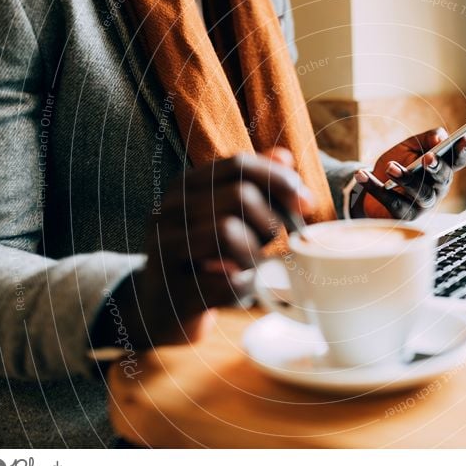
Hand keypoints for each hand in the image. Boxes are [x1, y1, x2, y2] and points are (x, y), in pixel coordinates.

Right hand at [96, 149, 311, 349]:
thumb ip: (255, 186)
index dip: (280, 180)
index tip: (305, 203)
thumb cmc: (204, 258)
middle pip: (239, 196)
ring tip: (248, 267)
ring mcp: (165, 250)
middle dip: (268, 222)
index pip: (239, 164)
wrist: (160, 309)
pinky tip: (239, 289)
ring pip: (227, 233)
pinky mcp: (173, 290)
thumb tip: (284, 156)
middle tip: (267, 246)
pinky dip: (245, 287)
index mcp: (187, 186)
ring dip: (254, 255)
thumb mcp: (227, 216)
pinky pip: (226, 282)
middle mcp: (169, 211)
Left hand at [354, 128, 465, 219]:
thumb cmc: (395, 164)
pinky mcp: (403, 216)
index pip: (457, 162)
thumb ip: (426, 138)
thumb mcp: (409, 147)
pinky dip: (374, 187)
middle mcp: (437, 189)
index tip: (463, 140)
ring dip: (405, 178)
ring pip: (420, 193)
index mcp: (441, 170)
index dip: (462, 153)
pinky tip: (362, 174)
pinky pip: (391, 202)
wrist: (371, 188)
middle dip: (436, 167)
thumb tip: (440, 137)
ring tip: (390, 166)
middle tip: (428, 157)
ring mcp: (422, 205)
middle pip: (442, 179)